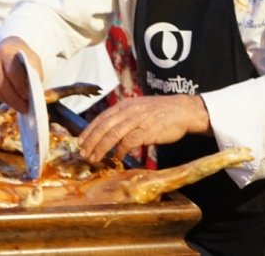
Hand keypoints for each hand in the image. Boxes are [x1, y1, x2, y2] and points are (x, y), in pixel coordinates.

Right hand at [0, 37, 40, 112]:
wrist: (8, 47)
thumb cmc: (22, 57)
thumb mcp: (32, 60)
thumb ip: (34, 73)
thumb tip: (33, 93)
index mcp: (8, 52)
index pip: (13, 72)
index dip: (20, 86)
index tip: (28, 97)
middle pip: (2, 83)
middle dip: (14, 98)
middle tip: (24, 108)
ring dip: (8, 101)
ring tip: (19, 107)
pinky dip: (1, 98)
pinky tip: (10, 101)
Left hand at [78, 94, 210, 162]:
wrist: (183, 110)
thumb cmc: (162, 111)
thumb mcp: (139, 107)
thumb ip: (125, 116)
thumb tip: (110, 129)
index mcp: (125, 105)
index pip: (101, 118)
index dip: (89, 130)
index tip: (80, 141)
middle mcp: (128, 111)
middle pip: (103, 127)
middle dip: (91, 141)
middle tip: (83, 153)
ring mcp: (137, 120)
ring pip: (112, 135)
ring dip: (101, 148)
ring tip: (94, 158)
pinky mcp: (146, 131)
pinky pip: (128, 142)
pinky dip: (120, 150)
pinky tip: (116, 158)